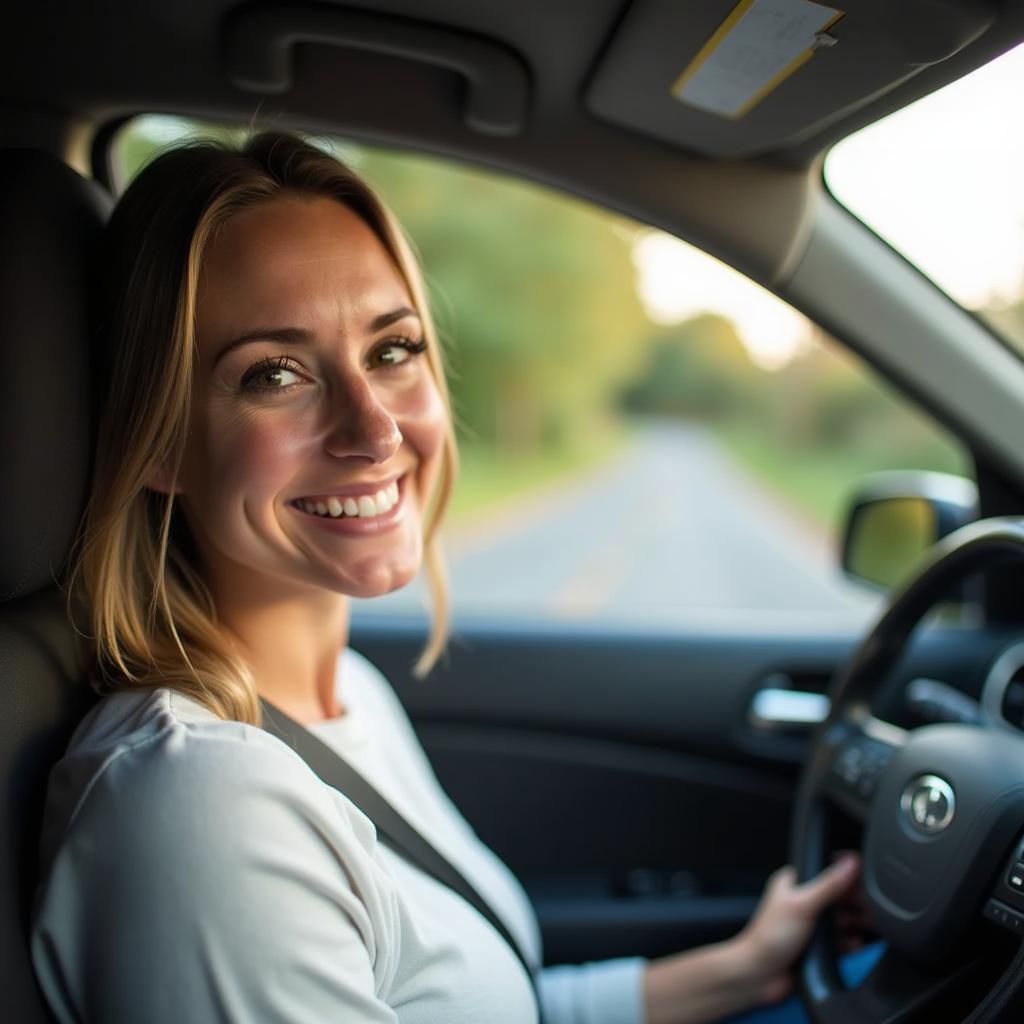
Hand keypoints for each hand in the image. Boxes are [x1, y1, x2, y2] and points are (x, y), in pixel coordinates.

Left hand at [732, 853, 860, 1004]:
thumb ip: (828, 885)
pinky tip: (856, 944)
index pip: (825, 871)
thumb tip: (850, 863)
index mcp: (793, 883)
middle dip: (855, 902)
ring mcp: (808, 923)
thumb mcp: (803, 905)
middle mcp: (801, 901)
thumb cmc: (770, 936)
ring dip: (855, 922)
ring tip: (871, 926)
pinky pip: (838, 940)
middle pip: (836, 896)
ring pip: (839, 919)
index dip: (847, 876)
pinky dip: (849, 941)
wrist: (760, 976)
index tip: (867, 882)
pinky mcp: (814, 945)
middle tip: (874, 908)